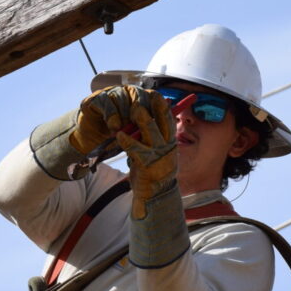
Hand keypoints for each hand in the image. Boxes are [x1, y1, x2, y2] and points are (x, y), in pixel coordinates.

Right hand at [69, 85, 151, 153]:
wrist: (94, 144)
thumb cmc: (118, 139)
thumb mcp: (136, 135)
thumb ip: (146, 127)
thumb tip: (159, 123)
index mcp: (139, 99)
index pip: (152, 95)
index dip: (155, 105)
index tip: (155, 120)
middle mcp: (125, 92)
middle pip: (137, 92)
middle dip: (139, 109)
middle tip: (136, 124)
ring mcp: (110, 93)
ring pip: (121, 96)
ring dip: (124, 114)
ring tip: (123, 130)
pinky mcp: (95, 98)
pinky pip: (105, 101)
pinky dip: (111, 115)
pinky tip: (114, 127)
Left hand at [116, 88, 176, 219]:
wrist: (155, 196)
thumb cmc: (153, 172)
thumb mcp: (159, 153)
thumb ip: (155, 139)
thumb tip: (147, 123)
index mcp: (170, 142)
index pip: (169, 118)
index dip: (163, 105)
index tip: (156, 94)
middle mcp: (166, 146)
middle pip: (163, 119)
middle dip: (155, 106)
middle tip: (145, 96)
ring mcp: (158, 154)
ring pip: (151, 130)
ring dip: (142, 118)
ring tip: (134, 109)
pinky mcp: (147, 164)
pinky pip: (136, 148)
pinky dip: (127, 141)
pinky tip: (120, 135)